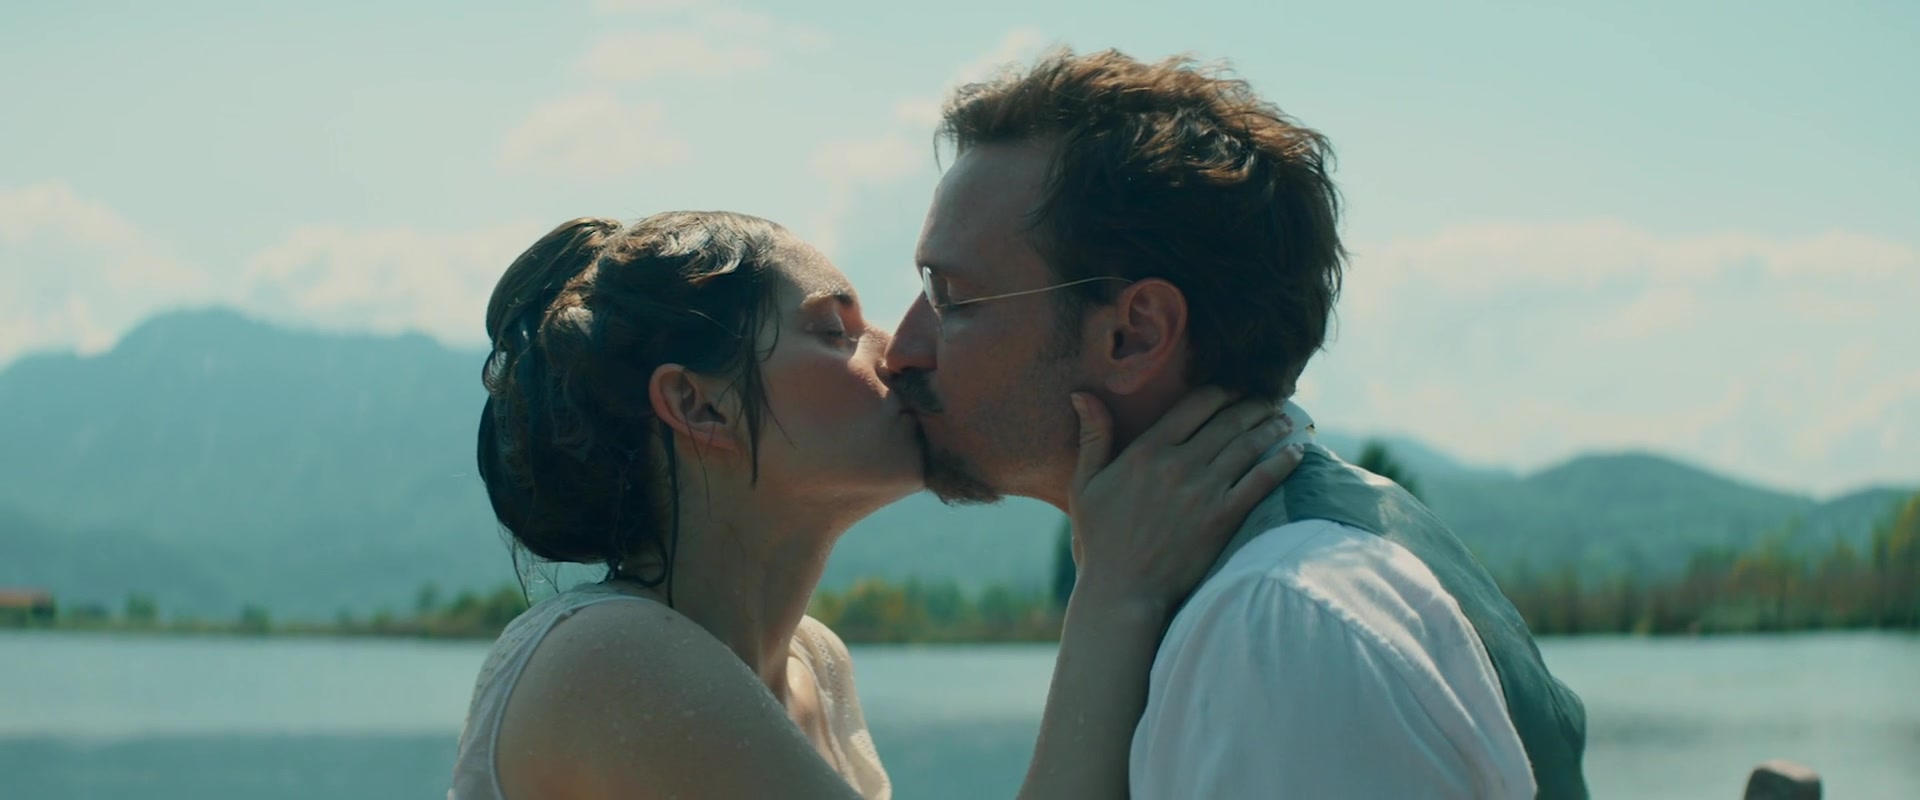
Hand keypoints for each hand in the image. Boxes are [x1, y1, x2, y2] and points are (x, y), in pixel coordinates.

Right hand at [1065, 387, 1304, 613]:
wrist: (1123, 591)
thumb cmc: (1100, 540)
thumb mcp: (1085, 484)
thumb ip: (1092, 437)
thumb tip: (1083, 394)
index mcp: (1146, 451)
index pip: (1195, 405)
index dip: (1222, 391)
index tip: (1236, 387)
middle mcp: (1178, 464)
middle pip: (1228, 421)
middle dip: (1253, 404)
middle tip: (1270, 398)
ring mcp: (1203, 491)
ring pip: (1247, 446)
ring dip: (1271, 426)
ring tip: (1284, 418)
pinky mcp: (1223, 519)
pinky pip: (1261, 481)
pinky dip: (1282, 462)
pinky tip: (1297, 451)